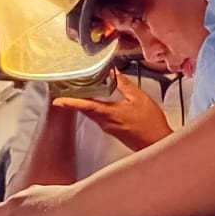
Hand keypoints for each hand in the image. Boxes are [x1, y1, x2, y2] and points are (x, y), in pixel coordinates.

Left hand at [53, 71, 172, 151]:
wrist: (156, 143)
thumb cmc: (150, 123)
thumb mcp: (139, 98)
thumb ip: (124, 84)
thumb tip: (113, 72)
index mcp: (109, 113)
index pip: (85, 106)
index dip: (70, 102)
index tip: (58, 100)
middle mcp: (105, 122)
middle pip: (84, 109)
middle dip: (73, 99)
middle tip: (65, 88)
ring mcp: (107, 127)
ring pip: (90, 113)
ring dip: (83, 102)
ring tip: (78, 90)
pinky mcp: (112, 130)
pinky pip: (98, 116)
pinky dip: (93, 107)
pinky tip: (97, 100)